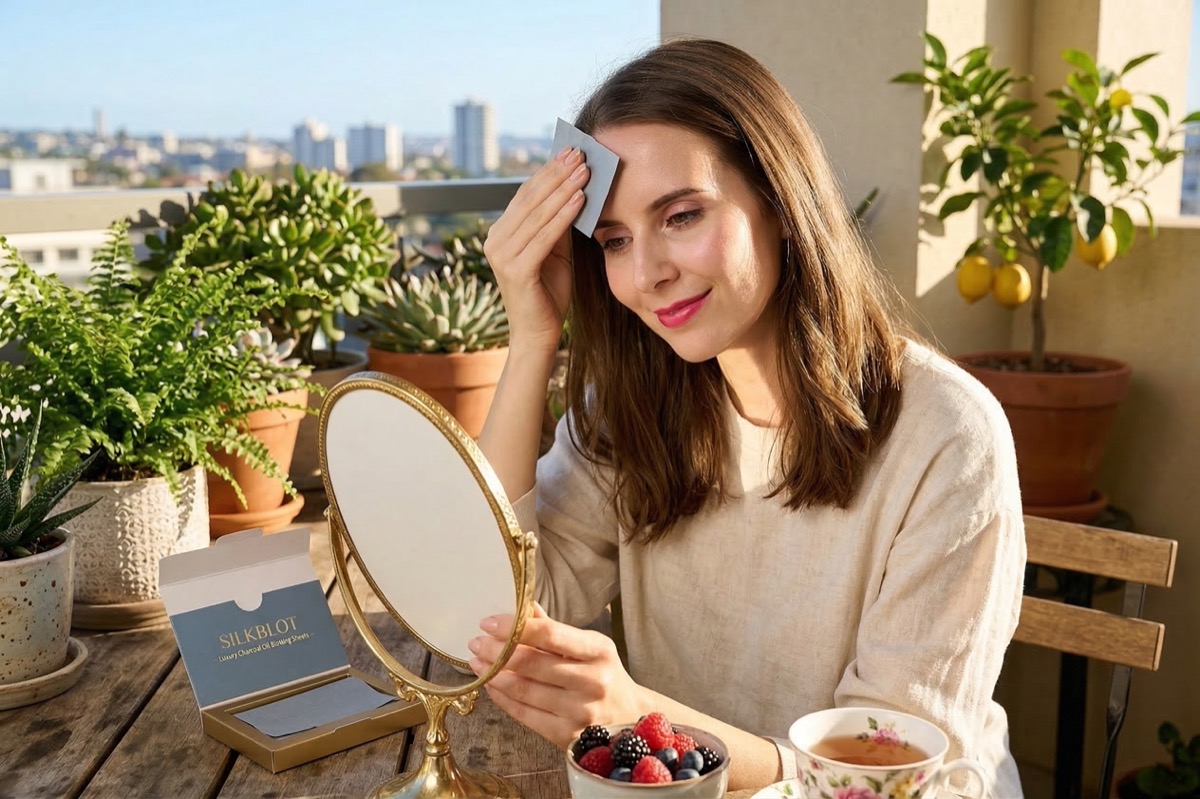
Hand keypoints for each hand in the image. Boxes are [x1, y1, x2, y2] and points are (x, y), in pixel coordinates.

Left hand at [468, 603, 644, 747]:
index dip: (514, 628)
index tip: (489, 622)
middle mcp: (592, 681)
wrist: (630, 717)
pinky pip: (524, 714)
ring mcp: (580, 712)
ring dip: (493, 674)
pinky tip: (491, 685)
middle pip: (531, 663)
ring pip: (523, 690)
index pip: (549, 634)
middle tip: (476, 642)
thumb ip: (554, 629)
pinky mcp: (567, 736)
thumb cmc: (604, 675)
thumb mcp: (590, 646)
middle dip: (496, 651)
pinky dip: (502, 697)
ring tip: (478, 662)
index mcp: (598, 651)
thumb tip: (523, 607)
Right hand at [484, 147, 588, 354]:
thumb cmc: (548, 293)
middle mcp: (496, 240)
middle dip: (558, 174)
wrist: (538, 335)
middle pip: (531, 199)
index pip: (526, 195)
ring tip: (586, 171)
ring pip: (538, 214)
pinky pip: (544, 236)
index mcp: (501, 233)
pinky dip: (564, 215)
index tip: (571, 152)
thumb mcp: (554, 250)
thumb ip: (557, 223)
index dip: (549, 172)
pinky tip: (581, 199)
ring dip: (564, 189)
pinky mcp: (515, 270)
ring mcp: (502, 255)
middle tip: (581, 153)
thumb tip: (575, 187)